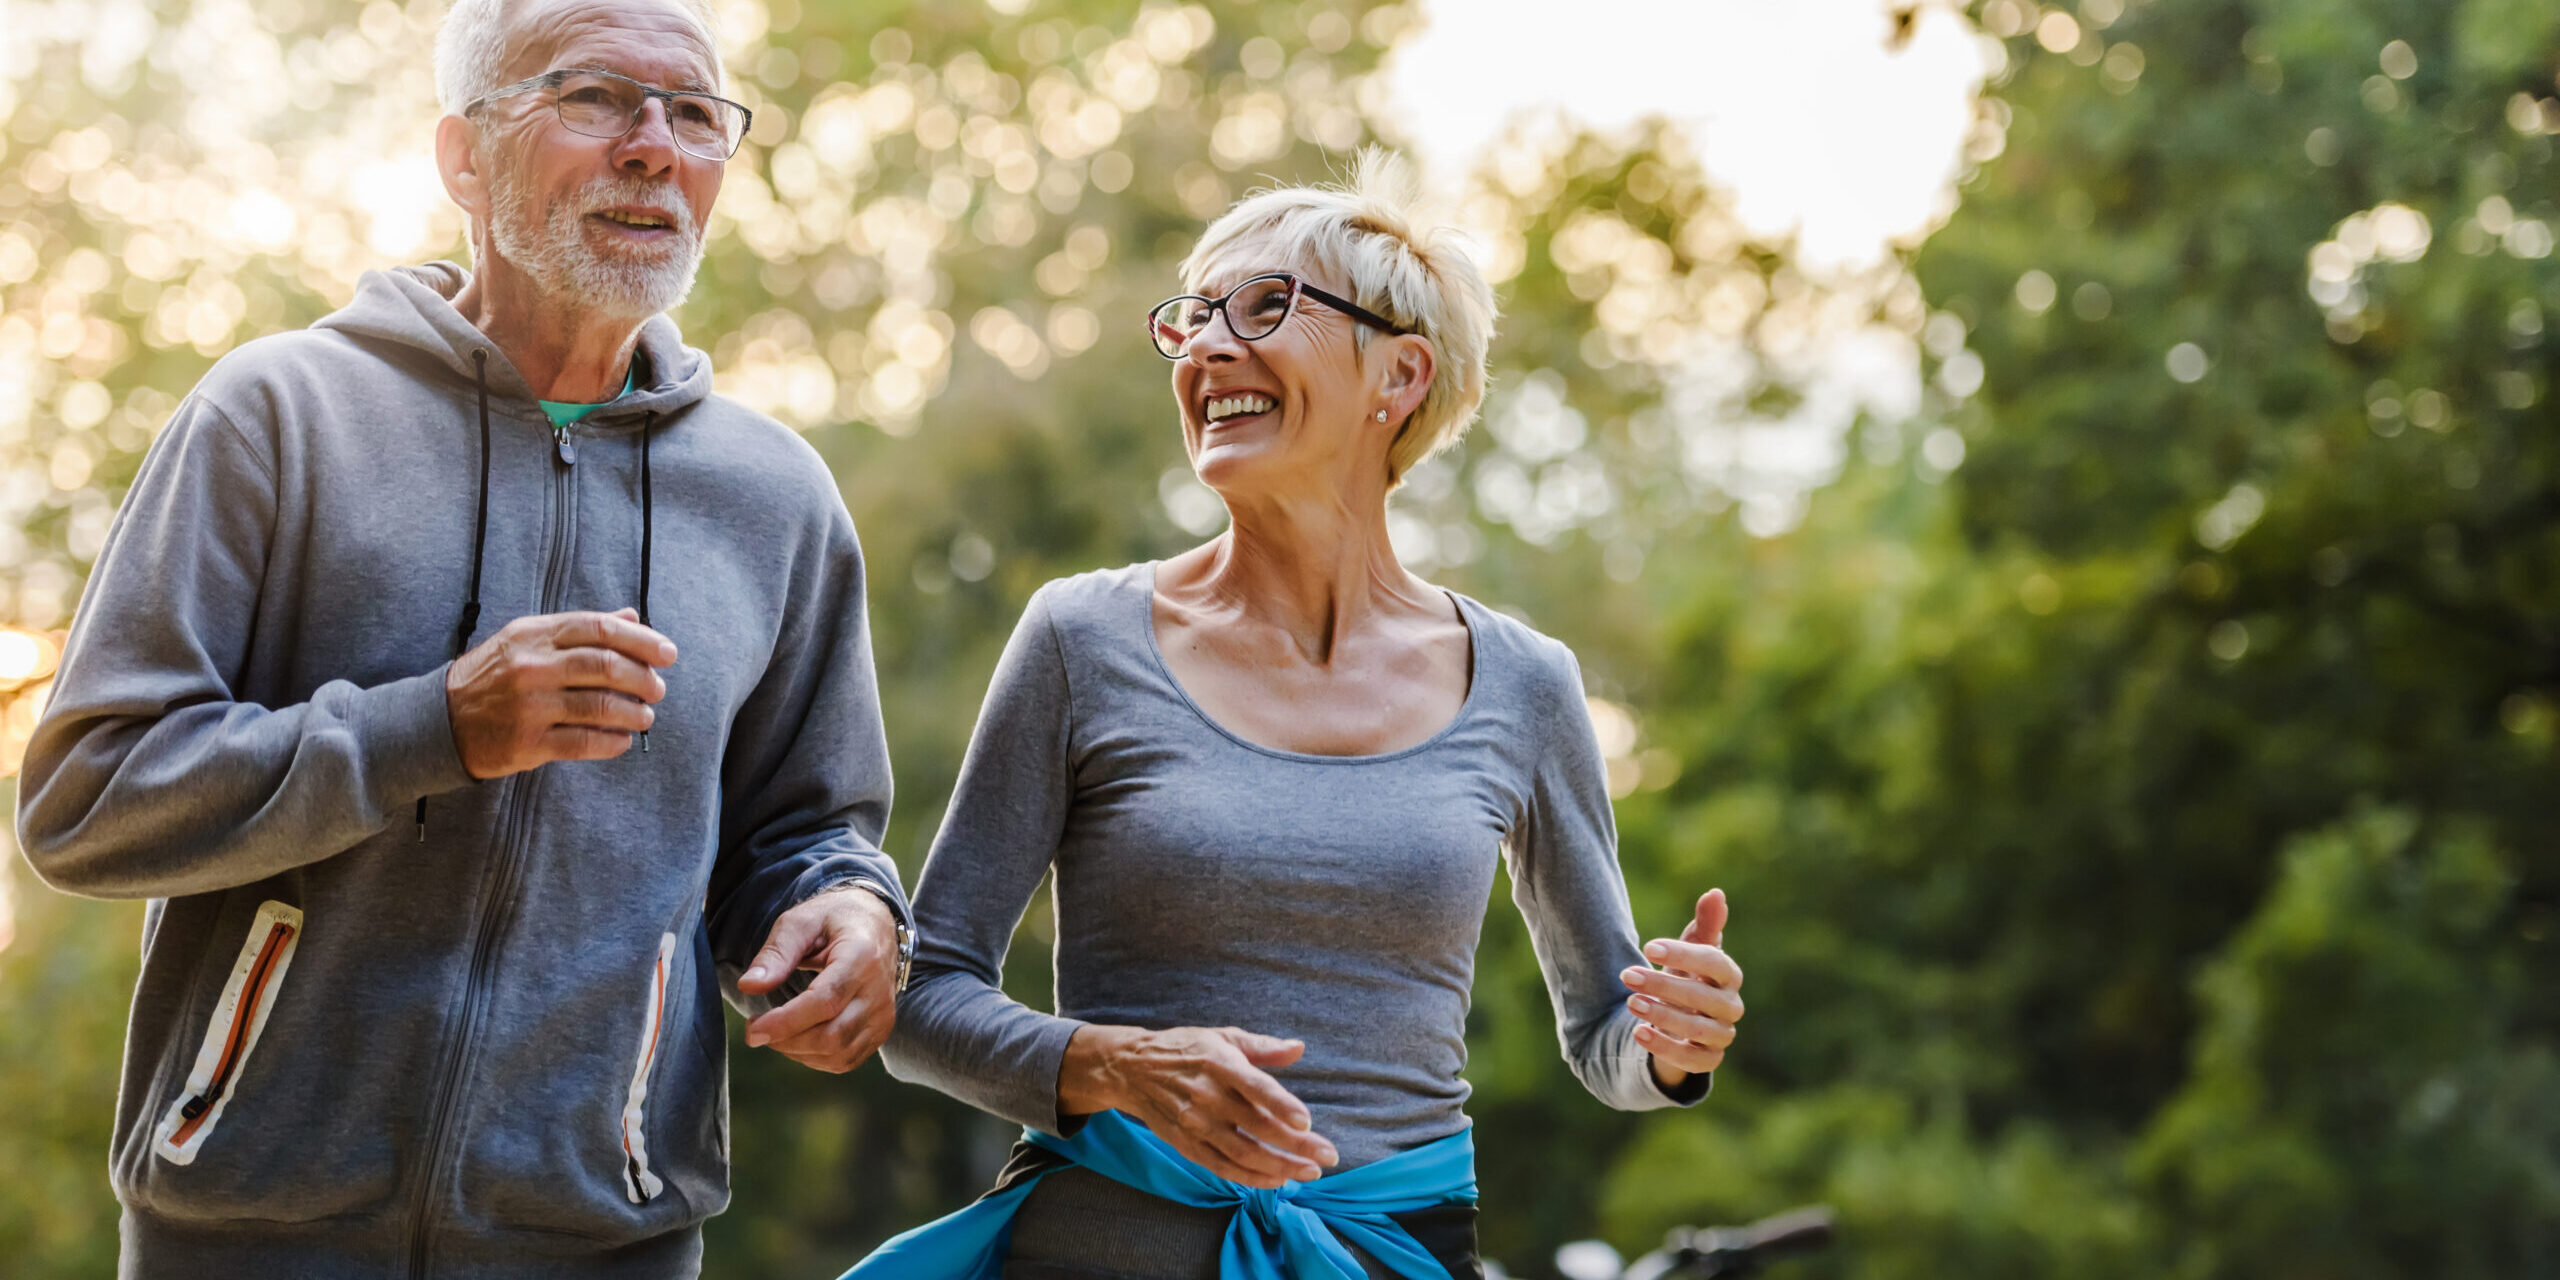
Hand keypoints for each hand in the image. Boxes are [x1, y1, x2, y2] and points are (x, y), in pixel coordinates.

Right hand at [445, 608, 674, 779]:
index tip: (668, 653)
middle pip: (606, 666)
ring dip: (634, 713)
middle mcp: (532, 667)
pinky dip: (613, 742)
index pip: (599, 628)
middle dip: (643, 678)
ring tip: (645, 717)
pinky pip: (584, 742)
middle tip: (658, 689)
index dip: (642, 640)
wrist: (440, 720)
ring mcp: (529, 706)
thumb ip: (579, 630)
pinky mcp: (527, 743)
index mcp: (535, 635)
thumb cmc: (494, 676)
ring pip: (601, 707)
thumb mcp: (528, 640)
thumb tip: (631, 616)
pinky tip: (622, 741)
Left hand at [736, 885, 899, 1072]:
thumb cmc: (834, 920)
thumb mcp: (801, 921)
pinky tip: (798, 1038)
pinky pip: (846, 1060)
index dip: (786, 1022)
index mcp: (861, 957)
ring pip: (838, 1054)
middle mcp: (879, 991)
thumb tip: (748, 986)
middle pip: (831, 1036)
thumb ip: (776, 952)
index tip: (752, 1030)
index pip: (825, 1001)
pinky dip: (815, 1058)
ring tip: (776, 1031)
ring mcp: (883, 1014)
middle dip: (785, 1040)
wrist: (876, 924)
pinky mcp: (881, 1030)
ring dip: (797, 1052)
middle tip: (755, 1029)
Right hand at [1058, 1024, 1336, 1188]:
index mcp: (1219, 1063)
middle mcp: (1207, 1096)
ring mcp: (1195, 1124)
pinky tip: (1276, 1180)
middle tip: (1328, 1157)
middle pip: (1257, 1126)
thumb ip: (1262, 1046)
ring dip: (1280, 1167)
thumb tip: (1299, 1048)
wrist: (1132, 1069)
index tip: (1307, 1122)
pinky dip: (1251, 1178)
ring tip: (1310, 1172)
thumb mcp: (1223, 1037)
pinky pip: (1222, 1167)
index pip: (1254, 1087)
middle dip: (1296, 1146)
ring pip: (1243, 1153)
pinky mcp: (1186, 1144)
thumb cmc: (1187, 1049)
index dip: (1280, 1105)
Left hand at [1626, 888, 1743, 1087]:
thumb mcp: (1689, 952)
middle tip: (1628, 975)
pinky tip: (1639, 1033)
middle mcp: (1730, 1007)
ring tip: (1631, 1002)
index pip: (1716, 964)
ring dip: (1663, 1015)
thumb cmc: (1686, 978)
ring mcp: (1721, 1036)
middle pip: (1704, 998)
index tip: (1648, 948)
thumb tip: (1716, 893)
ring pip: (1699, 1029)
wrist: (1678, 1021)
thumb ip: (1704, 925)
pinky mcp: (1708, 1060)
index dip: (1685, 955)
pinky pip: (1693, 1060)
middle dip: (1664, 986)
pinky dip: (1665, 1048)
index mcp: (1728, 976)